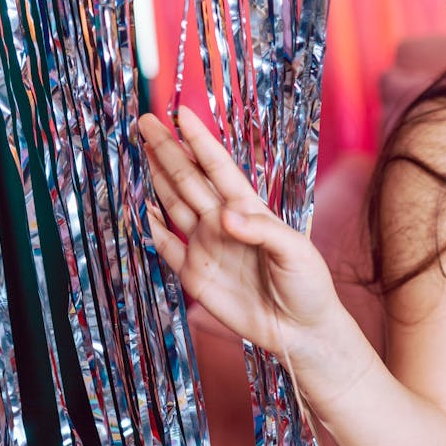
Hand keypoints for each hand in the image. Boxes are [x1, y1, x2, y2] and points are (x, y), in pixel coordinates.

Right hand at [138, 107, 344, 365]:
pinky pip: (164, 246)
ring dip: (156, 178)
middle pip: (189, 179)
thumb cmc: (308, 285)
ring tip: (139, 150)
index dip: (199, 141)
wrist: (301, 331)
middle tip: (145, 121)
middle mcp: (223, 222)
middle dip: (167, 150)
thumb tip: (225, 215)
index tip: (180, 114)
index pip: (219, 168)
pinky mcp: (194, 274)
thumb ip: (262, 231)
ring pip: (174, 204)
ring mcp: (206, 246)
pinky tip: (136, 205)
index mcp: (250, 210)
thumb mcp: (294, 253)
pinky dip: (149, 227)